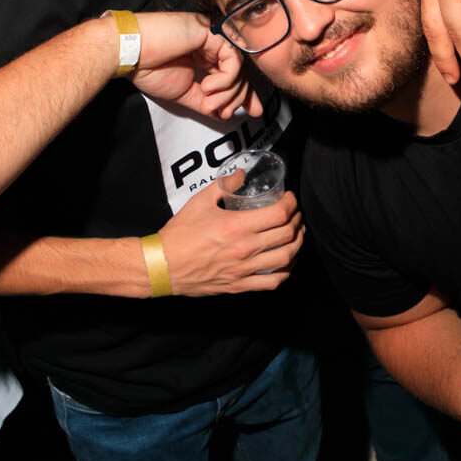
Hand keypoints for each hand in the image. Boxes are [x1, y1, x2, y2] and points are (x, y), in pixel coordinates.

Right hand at [126, 11, 261, 120]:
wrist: (131, 53)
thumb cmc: (149, 69)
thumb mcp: (184, 93)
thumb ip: (206, 102)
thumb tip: (225, 113)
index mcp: (205, 55)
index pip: (234, 74)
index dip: (245, 94)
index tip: (252, 112)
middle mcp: (212, 44)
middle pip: (241, 71)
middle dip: (238, 97)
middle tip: (224, 112)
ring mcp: (213, 36)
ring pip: (239, 66)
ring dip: (228, 91)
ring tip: (209, 102)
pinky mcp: (211, 32)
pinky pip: (232, 58)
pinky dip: (225, 78)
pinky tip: (208, 86)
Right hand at [155, 175, 303, 294]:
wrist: (163, 265)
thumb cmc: (179, 235)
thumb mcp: (199, 202)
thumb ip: (224, 185)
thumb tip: (241, 175)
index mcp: (236, 226)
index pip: (279, 214)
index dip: (291, 203)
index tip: (290, 199)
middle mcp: (244, 248)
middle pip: (287, 234)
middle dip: (297, 220)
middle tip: (294, 214)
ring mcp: (243, 269)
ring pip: (286, 258)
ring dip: (297, 244)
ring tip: (296, 235)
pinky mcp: (239, 285)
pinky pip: (272, 282)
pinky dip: (285, 271)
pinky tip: (285, 262)